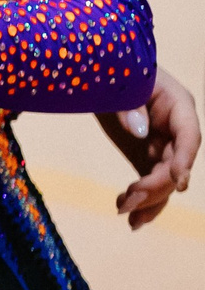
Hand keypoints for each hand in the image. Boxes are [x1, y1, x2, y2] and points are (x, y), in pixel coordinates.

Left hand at [99, 70, 197, 230]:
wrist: (100, 72)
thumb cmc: (113, 70)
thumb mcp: (119, 81)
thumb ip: (128, 104)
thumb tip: (140, 131)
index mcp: (177, 105)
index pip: (190, 136)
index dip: (186, 159)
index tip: (178, 181)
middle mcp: (176, 130)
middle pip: (175, 164)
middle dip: (156, 185)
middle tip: (129, 200)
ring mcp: (163, 146)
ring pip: (166, 180)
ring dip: (149, 200)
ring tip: (125, 214)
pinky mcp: (147, 156)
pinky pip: (151, 182)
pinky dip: (142, 201)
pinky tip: (131, 219)